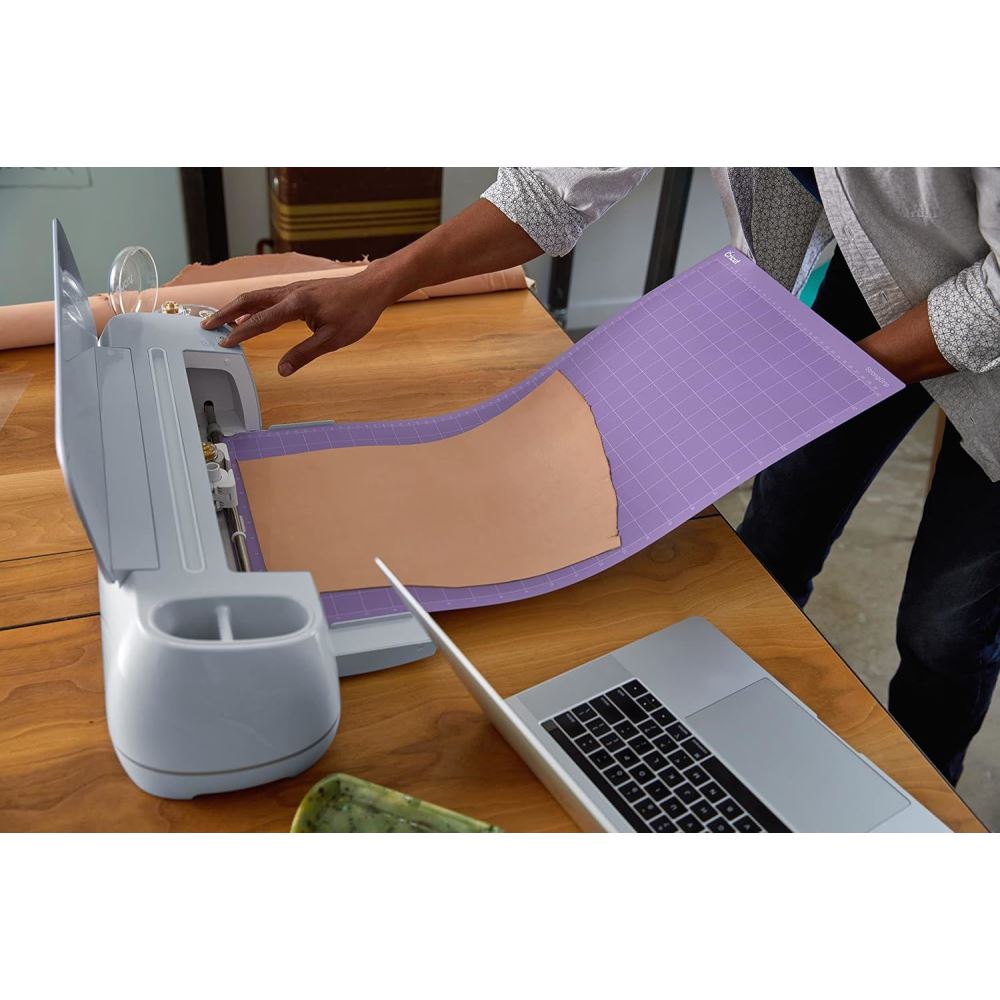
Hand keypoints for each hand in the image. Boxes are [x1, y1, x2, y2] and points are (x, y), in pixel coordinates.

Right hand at [201, 270, 394, 376]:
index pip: (261, 320)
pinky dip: (252, 305)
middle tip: (205, 326)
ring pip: (257, 296)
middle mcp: (290, 291)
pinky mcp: (299, 289)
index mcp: (296, 303)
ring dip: (236, 308)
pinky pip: (268, 296)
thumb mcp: (333, 339)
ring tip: (220, 320)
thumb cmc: (356, 312)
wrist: (372, 288)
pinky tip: (250, 315)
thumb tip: (282, 370)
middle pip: (249, 300)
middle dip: (226, 313)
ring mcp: (293, 288)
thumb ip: (304, 354)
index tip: (223, 343)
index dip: (240, 333)